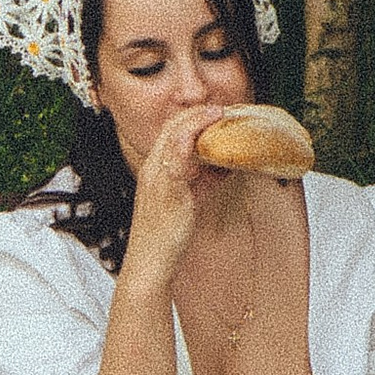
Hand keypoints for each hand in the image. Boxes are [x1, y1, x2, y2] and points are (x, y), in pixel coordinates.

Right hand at [119, 101, 221, 288]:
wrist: (149, 265)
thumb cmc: (167, 237)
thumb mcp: (188, 202)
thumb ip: (203, 182)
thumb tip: (226, 166)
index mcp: (154, 171)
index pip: (169, 132)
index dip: (191, 118)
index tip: (214, 113)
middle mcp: (152, 169)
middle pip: (171, 127)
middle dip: (197, 113)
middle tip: (222, 108)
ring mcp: (156, 178)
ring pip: (173, 135)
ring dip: (198, 120)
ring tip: (219, 113)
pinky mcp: (166, 190)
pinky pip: (177, 156)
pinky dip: (193, 138)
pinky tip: (210, 135)